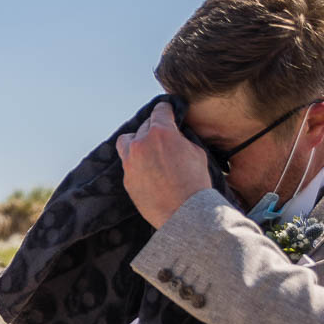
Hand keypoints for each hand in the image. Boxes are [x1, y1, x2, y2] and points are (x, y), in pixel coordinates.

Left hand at [116, 102, 211, 227]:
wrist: (183, 214)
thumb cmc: (194, 183)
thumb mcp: (196, 152)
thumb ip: (181, 138)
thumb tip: (175, 136)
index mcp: (160, 132)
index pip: (160, 110)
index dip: (166, 109)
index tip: (167, 111)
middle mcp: (141, 143)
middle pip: (145, 126)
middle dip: (155, 129)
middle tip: (164, 138)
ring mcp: (130, 162)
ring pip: (127, 141)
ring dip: (137, 141)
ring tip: (147, 149)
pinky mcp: (127, 179)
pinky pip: (128, 163)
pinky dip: (136, 163)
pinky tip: (147, 170)